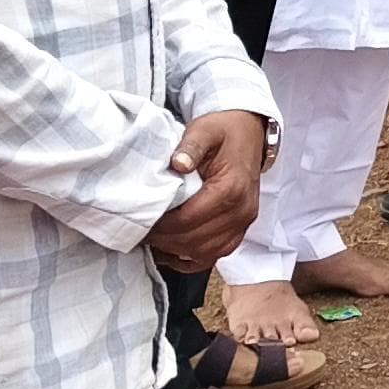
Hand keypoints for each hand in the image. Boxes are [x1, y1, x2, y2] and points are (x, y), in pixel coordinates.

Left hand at [149, 110, 267, 272]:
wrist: (250, 133)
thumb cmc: (224, 132)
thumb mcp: (206, 130)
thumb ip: (192, 145)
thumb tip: (179, 163)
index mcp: (232, 189)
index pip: (190, 220)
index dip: (162, 225)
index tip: (140, 220)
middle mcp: (242, 211)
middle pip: (196, 241)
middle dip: (164, 240)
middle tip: (139, 231)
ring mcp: (243, 223)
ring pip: (205, 253)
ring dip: (177, 250)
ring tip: (154, 239)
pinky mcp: (240, 230)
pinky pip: (215, 255)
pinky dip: (192, 257)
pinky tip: (172, 250)